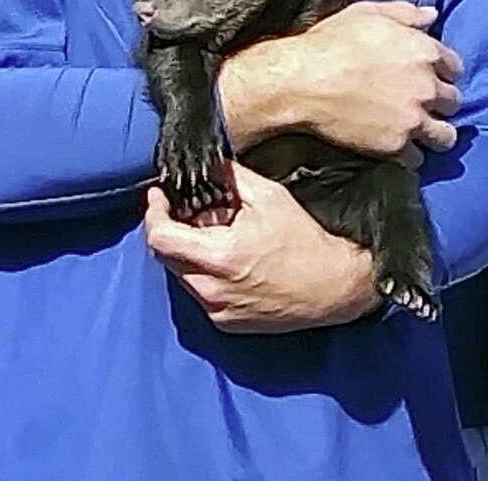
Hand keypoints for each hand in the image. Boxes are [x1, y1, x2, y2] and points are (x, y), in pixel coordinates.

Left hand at [144, 162, 379, 332]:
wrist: (335, 287)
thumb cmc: (304, 240)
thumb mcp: (269, 197)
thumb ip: (231, 176)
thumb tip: (207, 163)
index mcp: (218, 257)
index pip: (159, 239)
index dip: (152, 213)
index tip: (158, 196)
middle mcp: (212, 290)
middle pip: (166, 257)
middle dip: (169, 229)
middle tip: (186, 209)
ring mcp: (218, 311)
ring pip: (182, 276)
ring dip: (187, 252)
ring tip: (213, 233)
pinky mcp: (227, 324)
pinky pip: (200, 294)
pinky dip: (203, 273)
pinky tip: (227, 258)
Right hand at [220, 0, 461, 159]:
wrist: (303, 80)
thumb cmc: (331, 42)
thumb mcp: (367, 13)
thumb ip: (405, 12)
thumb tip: (432, 15)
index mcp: (423, 51)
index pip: (454, 66)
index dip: (442, 71)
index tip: (432, 76)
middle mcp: (426, 86)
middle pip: (453, 101)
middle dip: (440, 103)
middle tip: (423, 104)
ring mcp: (413, 118)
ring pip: (445, 136)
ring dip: (436, 134)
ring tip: (422, 134)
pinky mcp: (396, 145)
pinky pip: (417, 159)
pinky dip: (409, 156)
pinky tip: (397, 148)